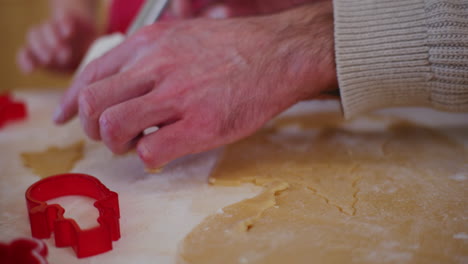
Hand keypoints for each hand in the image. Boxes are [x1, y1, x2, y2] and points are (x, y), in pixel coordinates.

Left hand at [16, 9, 96, 73]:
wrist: (95, 43)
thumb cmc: (81, 62)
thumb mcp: (74, 72)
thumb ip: (69, 76)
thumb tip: (75, 88)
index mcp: (41, 55)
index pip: (26, 55)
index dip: (26, 61)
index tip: (31, 70)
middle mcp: (45, 39)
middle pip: (34, 38)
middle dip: (41, 49)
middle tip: (50, 60)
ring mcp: (56, 27)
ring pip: (45, 27)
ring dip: (51, 38)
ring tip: (64, 52)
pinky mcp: (69, 18)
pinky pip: (61, 18)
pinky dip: (63, 24)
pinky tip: (69, 33)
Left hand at [54, 1, 336, 168]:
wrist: (280, 53)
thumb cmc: (235, 49)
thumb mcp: (183, 37)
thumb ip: (150, 58)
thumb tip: (126, 87)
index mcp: (150, 44)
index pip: (91, 74)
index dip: (70, 101)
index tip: (64, 117)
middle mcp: (157, 67)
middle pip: (92, 104)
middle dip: (92, 127)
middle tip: (112, 135)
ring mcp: (178, 96)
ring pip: (113, 126)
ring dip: (117, 144)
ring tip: (138, 144)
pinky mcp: (201, 124)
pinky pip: (151, 150)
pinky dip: (148, 158)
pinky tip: (162, 153)